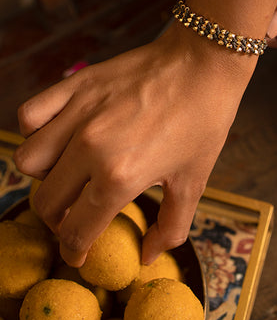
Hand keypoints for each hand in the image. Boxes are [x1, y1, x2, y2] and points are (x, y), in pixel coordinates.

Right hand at [13, 23, 254, 265]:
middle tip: (76, 214)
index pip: (76, 230)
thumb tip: (147, 256)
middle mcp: (91, 147)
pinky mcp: (76, 85)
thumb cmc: (204, 120)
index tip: (78, 252)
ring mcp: (79, 113)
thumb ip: (170, 227)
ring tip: (69, 172)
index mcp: (120, 177)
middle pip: (46, 202)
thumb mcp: (194, 181)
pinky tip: (60, 134)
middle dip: (58, 219)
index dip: (75, 250)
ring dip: (44, 176)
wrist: (204, 62)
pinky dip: (35, 130)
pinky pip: (30, 115)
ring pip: (28, 160)